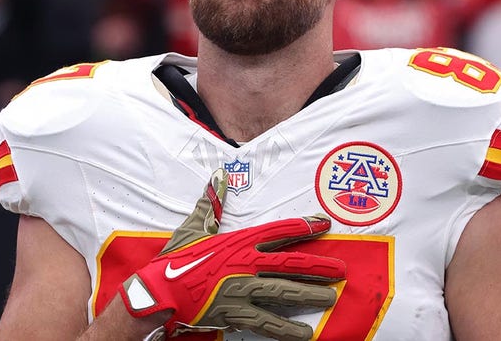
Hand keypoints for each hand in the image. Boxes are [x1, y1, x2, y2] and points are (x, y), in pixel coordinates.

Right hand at [119, 169, 344, 340]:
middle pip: (291, 264)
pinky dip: (287, 329)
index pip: (279, 231)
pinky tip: (305, 334)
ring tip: (331, 298)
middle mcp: (247, 264)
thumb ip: (211, 203)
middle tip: (342, 269)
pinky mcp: (237, 313)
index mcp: (239, 242)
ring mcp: (244, 290)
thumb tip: (219, 175)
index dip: (304, 226)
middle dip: (319, 265)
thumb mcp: (194, 227)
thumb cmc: (176, 260)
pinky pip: (268, 322)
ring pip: (286, 292)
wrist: (159, 293)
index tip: (323, 223)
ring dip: (310, 295)